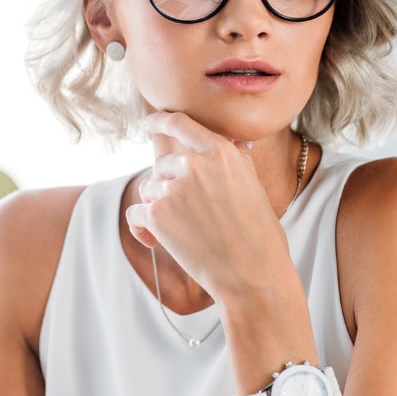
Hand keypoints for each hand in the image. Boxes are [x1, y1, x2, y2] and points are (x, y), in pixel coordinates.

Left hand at [124, 112, 292, 299]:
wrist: (254, 275)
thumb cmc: (260, 235)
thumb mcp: (253, 185)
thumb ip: (235, 160)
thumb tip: (232, 141)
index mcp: (221, 152)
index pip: (181, 124)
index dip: (160, 121)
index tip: (149, 122)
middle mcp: (195, 164)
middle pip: (162, 165)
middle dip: (169, 187)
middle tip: (189, 216)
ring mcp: (174, 188)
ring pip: (149, 190)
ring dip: (159, 209)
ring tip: (183, 232)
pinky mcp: (158, 215)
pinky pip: (136, 214)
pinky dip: (142, 229)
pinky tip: (155, 242)